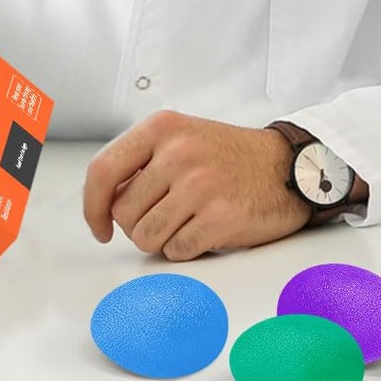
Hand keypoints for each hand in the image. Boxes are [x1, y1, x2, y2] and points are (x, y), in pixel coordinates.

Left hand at [83, 111, 309, 258]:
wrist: (288, 166)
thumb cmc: (230, 157)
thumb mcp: (183, 138)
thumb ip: (142, 163)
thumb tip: (103, 205)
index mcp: (164, 128)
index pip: (103, 171)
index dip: (92, 207)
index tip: (100, 226)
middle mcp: (179, 152)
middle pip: (123, 214)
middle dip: (139, 224)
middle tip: (169, 214)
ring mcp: (200, 184)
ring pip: (145, 238)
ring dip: (164, 238)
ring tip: (190, 219)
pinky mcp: (219, 217)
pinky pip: (176, 252)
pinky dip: (188, 248)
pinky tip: (208, 228)